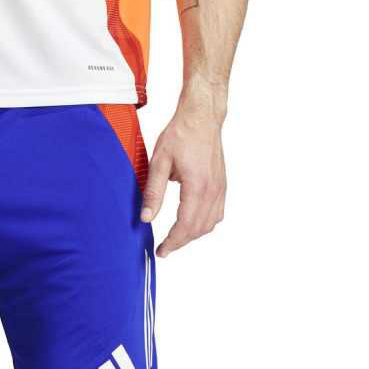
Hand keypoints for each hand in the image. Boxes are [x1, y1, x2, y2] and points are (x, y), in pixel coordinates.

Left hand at [141, 106, 226, 257]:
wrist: (202, 117)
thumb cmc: (181, 134)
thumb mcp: (159, 162)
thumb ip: (153, 192)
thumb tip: (146, 217)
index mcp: (197, 186)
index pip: (185, 226)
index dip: (172, 242)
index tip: (161, 251)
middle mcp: (213, 190)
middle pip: (198, 229)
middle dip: (180, 242)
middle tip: (164, 248)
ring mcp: (220, 188)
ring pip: (209, 224)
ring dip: (192, 235)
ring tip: (175, 238)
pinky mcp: (222, 185)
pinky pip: (217, 214)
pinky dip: (204, 224)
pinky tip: (191, 224)